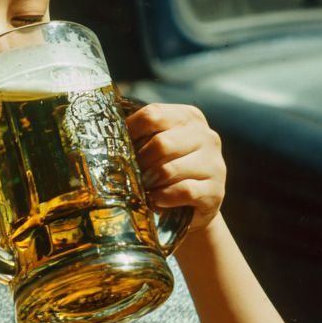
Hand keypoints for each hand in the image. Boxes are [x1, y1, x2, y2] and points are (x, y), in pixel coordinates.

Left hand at [126, 102, 226, 234]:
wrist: (193, 208)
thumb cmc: (167, 171)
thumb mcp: (157, 147)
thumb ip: (140, 136)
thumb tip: (106, 137)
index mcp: (189, 117)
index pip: (153, 114)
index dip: (130, 130)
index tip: (116, 145)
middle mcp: (207, 136)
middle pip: (160, 143)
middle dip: (139, 162)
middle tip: (130, 174)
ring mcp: (214, 164)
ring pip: (169, 170)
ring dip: (149, 183)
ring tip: (142, 189)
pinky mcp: (215, 191)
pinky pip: (182, 191)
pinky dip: (162, 198)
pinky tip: (156, 200)